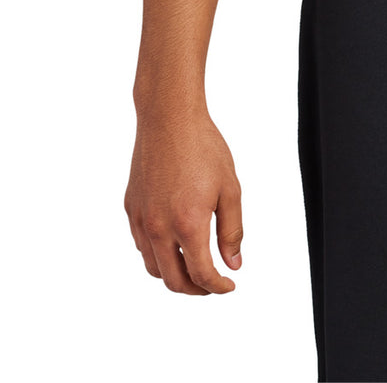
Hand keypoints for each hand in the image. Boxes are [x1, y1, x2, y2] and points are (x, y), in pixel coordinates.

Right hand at [125, 106, 243, 293]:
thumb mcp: (230, 189)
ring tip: (193, 268)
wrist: (169, 117)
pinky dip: (157, 255)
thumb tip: (233, 264)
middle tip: (212, 285)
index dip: (218, 287)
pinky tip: (173, 244)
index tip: (229, 285)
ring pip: (153, 266)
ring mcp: (141, 219)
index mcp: (188, 224)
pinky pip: (141, 244)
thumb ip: (232, 231)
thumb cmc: (203, 147)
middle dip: (195, 290)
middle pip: (173, 281)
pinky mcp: (131, 207)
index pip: (201, 274)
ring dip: (173, 275)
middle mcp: (159, 228)